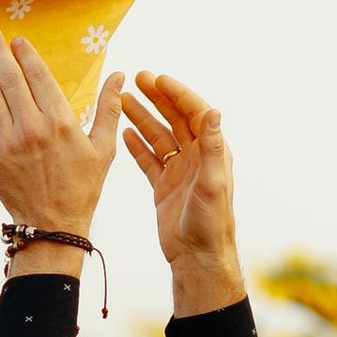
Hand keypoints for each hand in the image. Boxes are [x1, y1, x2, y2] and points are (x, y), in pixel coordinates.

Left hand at [0, 32, 124, 237]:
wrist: (53, 226)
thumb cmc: (82, 187)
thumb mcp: (103, 148)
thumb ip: (108, 108)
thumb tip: (120, 75)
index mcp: (61, 121)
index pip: (39, 77)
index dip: (25, 54)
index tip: (17, 39)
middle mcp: (33, 128)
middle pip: (10, 79)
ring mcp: (8, 142)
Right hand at [123, 74, 243, 312]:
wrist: (197, 257)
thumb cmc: (209, 222)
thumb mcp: (212, 182)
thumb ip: (213, 147)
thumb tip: (214, 112)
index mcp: (211, 152)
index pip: (194, 113)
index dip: (177, 94)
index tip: (158, 79)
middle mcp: (196, 157)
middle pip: (174, 119)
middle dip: (156, 98)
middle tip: (136, 79)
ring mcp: (178, 171)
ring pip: (158, 137)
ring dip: (141, 118)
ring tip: (121, 100)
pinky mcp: (164, 187)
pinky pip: (149, 160)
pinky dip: (137, 146)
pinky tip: (123, 133)